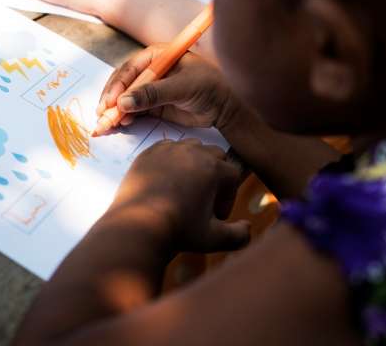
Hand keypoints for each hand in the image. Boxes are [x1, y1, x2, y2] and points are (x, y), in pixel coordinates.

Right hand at [97, 44, 241, 128]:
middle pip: (123, 83)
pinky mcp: (153, 105)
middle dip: (111, 100)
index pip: (130, 69)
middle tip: (102, 115)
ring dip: (115, 110)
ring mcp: (151, 88)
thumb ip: (153, 94)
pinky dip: (125, 117)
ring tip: (107, 123)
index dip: (117, 86)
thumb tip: (124, 102)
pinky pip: (134, 110)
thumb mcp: (182, 87)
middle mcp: (150, 71)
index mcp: (156, 56)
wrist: (226, 107)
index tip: (110, 103)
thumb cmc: (209, 87)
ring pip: (126, 98)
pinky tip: (121, 124)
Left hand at [111, 139, 248, 251]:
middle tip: (204, 199)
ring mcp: (168, 150)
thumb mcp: (213, 239)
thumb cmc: (178, 231)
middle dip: (216, 175)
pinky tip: (166, 181)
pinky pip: (167, 148)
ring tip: (186, 187)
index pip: (233, 175)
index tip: (217, 215)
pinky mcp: (148, 153)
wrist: (136, 226)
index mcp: (213, 168)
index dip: (229, 196)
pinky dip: (171, 160)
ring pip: (191, 147)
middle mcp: (192, 153)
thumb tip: (249, 228)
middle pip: (215, 155)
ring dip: (195, 163)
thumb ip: (238, 236)